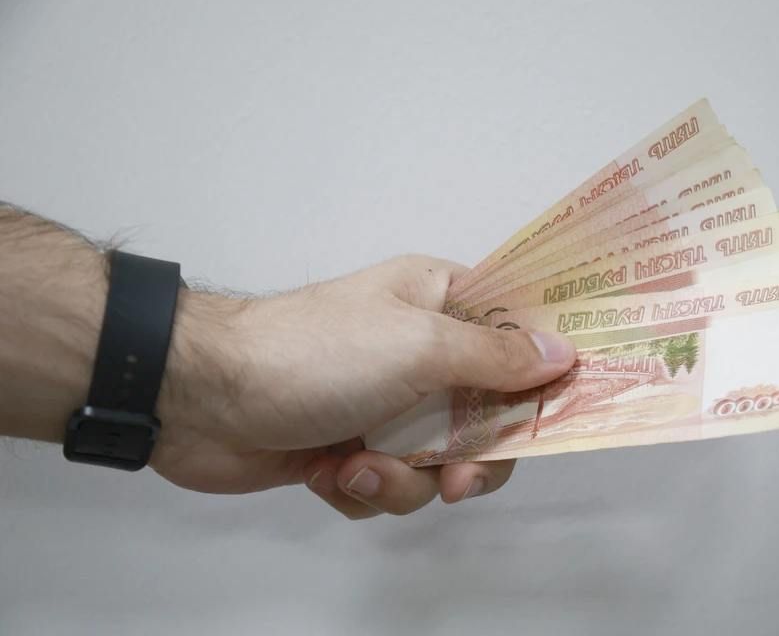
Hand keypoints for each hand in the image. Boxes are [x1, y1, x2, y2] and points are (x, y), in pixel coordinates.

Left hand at [153, 255, 575, 518]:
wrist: (201, 399)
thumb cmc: (314, 354)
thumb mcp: (418, 346)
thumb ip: (496, 356)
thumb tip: (563, 353)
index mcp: (441, 305)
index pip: (518, 336)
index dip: (543, 376)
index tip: (563, 413)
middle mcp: (421, 353)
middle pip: (488, 420)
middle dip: (467, 461)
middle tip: (453, 480)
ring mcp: (386, 405)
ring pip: (438, 464)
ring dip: (400, 479)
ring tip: (355, 465)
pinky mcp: (352, 447)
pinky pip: (391, 486)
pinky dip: (363, 489)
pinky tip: (329, 473)